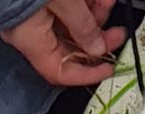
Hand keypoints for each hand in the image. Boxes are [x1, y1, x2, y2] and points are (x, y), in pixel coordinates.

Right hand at [1, 0, 126, 86]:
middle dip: (96, 39)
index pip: (60, 72)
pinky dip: (80, 6)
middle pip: (68, 47)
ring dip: (91, 16)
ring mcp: (30, 15)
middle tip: (116, 32)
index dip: (87, 74)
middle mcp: (28, 31)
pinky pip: (61, 10)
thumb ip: (82, 25)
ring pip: (68, 26)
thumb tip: (96, 46)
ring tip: (106, 2)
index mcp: (30, 40)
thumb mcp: (64, 0)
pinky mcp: (34, 1)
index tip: (108, 67)